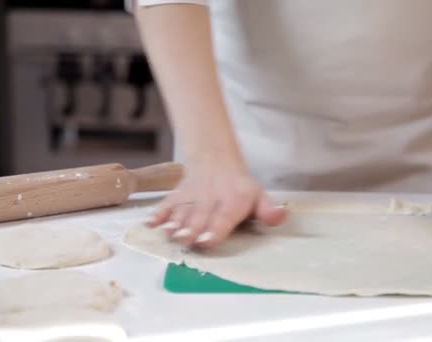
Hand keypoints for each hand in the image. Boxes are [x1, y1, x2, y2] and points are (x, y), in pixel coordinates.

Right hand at [145, 157, 286, 247]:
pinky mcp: (177, 196)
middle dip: (192, 229)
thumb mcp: (259, 196)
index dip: (216, 229)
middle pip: (200, 217)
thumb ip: (268, 211)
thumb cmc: (240, 188)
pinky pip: (166, 203)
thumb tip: (282, 216)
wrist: (216, 161)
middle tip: (186, 240)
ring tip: (169, 233)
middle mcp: (211, 200)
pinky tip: (150, 223)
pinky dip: (158, 213)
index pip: (224, 217)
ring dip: (174, 222)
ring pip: (182, 211)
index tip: (207, 240)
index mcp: (233, 202)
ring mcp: (192, 198)